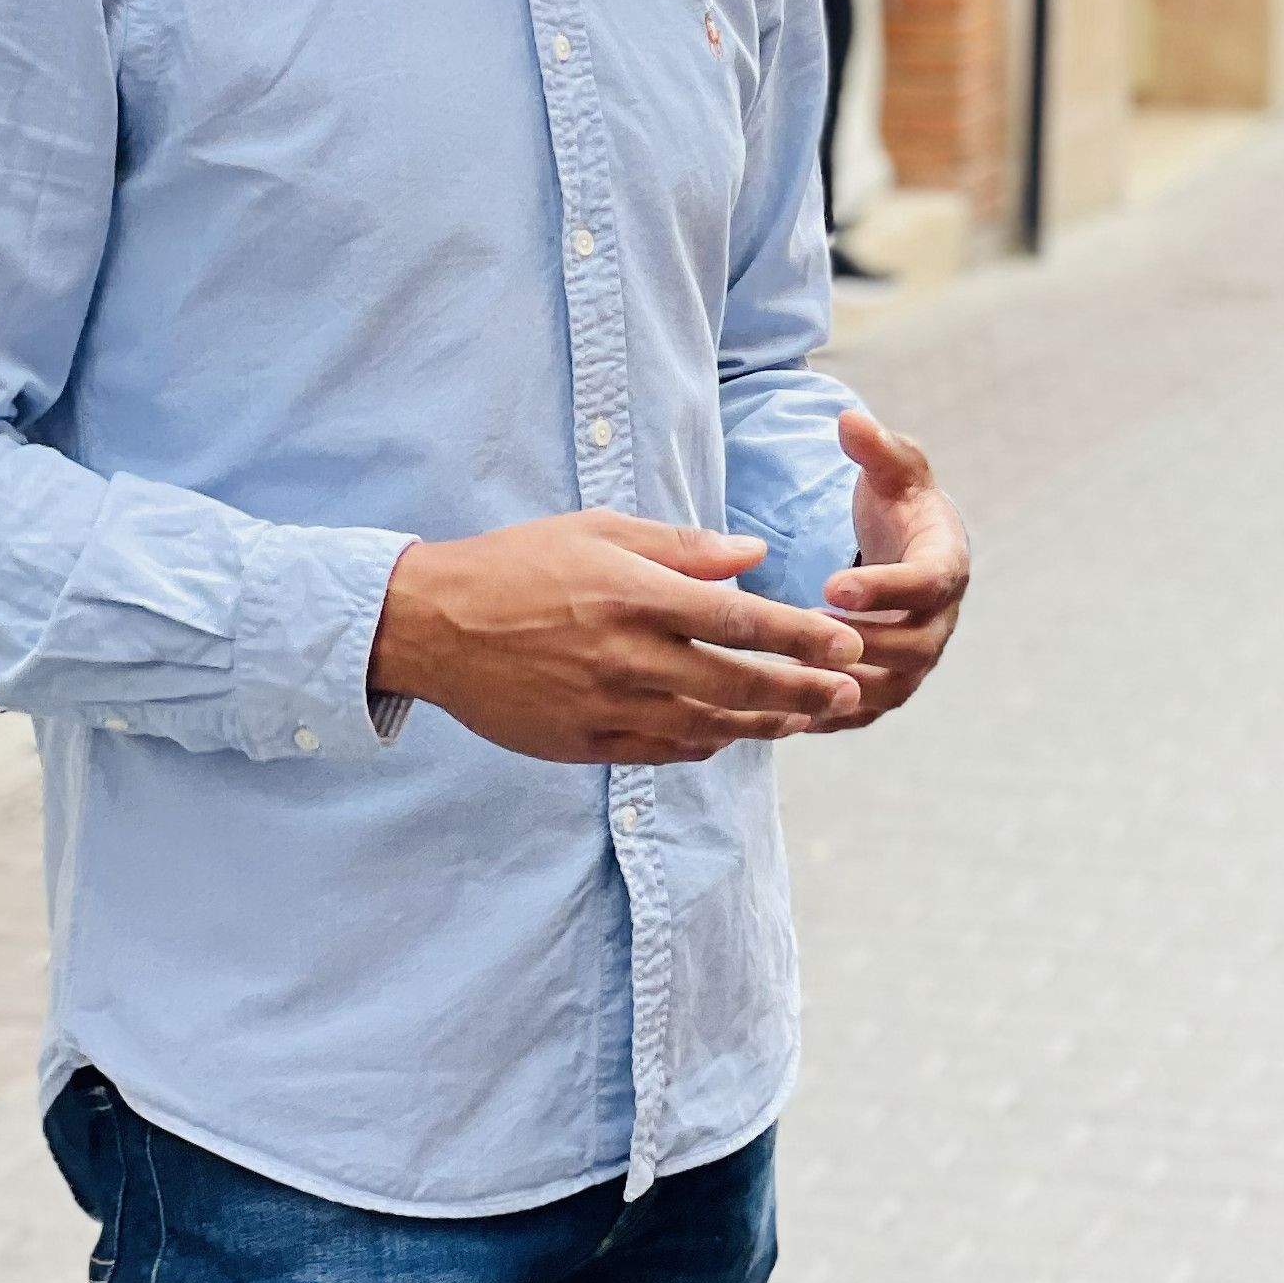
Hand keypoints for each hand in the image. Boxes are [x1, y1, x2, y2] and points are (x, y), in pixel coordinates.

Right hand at [369, 508, 865, 764]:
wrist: (432, 624)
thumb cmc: (521, 564)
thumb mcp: (601, 530)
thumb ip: (683, 546)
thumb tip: (756, 554)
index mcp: (636, 596)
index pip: (741, 623)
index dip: (802, 638)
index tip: (848, 645)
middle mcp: (627, 657)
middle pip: (736, 683)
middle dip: (803, 690)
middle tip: (851, 692)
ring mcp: (605, 707)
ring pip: (706, 724)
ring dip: (765, 724)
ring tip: (808, 718)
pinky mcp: (582, 743)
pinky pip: (661, 752)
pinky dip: (705, 744)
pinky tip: (733, 734)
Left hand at [812, 410, 968, 731]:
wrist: (907, 548)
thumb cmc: (898, 502)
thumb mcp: (890, 469)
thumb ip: (875, 447)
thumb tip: (849, 419)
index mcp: (948, 563)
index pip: (927, 584)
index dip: (884, 588)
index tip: (832, 585)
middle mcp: (941, 619)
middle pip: (912, 648)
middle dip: (858, 645)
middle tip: (801, 636)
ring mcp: (919, 660)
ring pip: (889, 688)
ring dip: (841, 687)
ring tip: (785, 677)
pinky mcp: (890, 685)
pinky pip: (864, 711)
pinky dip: (828, 716)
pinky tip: (779, 712)